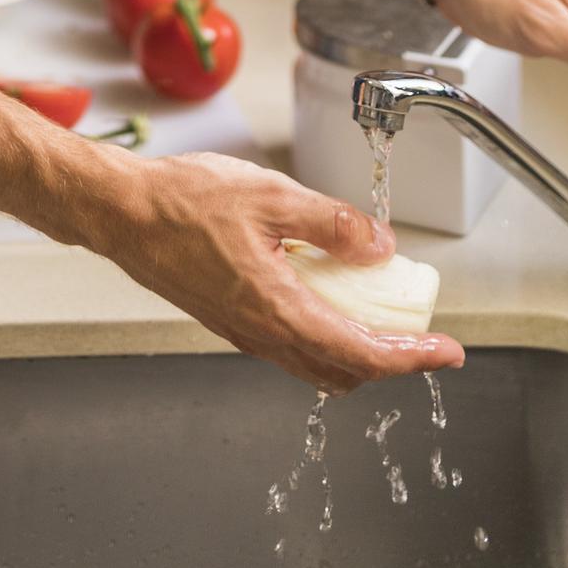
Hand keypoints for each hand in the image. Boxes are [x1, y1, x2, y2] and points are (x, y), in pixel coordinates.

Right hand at [93, 150, 464, 393]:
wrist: (121, 212)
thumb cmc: (181, 202)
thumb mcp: (270, 196)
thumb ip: (330, 222)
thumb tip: (379, 246)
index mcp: (277, 310)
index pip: (362, 354)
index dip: (412, 359)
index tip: (446, 353)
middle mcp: (261, 333)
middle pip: (342, 371)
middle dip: (388, 361)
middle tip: (417, 334)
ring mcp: (242, 330)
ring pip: (313, 362)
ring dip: (354, 349)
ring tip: (378, 314)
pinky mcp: (228, 318)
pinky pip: (287, 343)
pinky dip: (321, 333)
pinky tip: (324, 292)